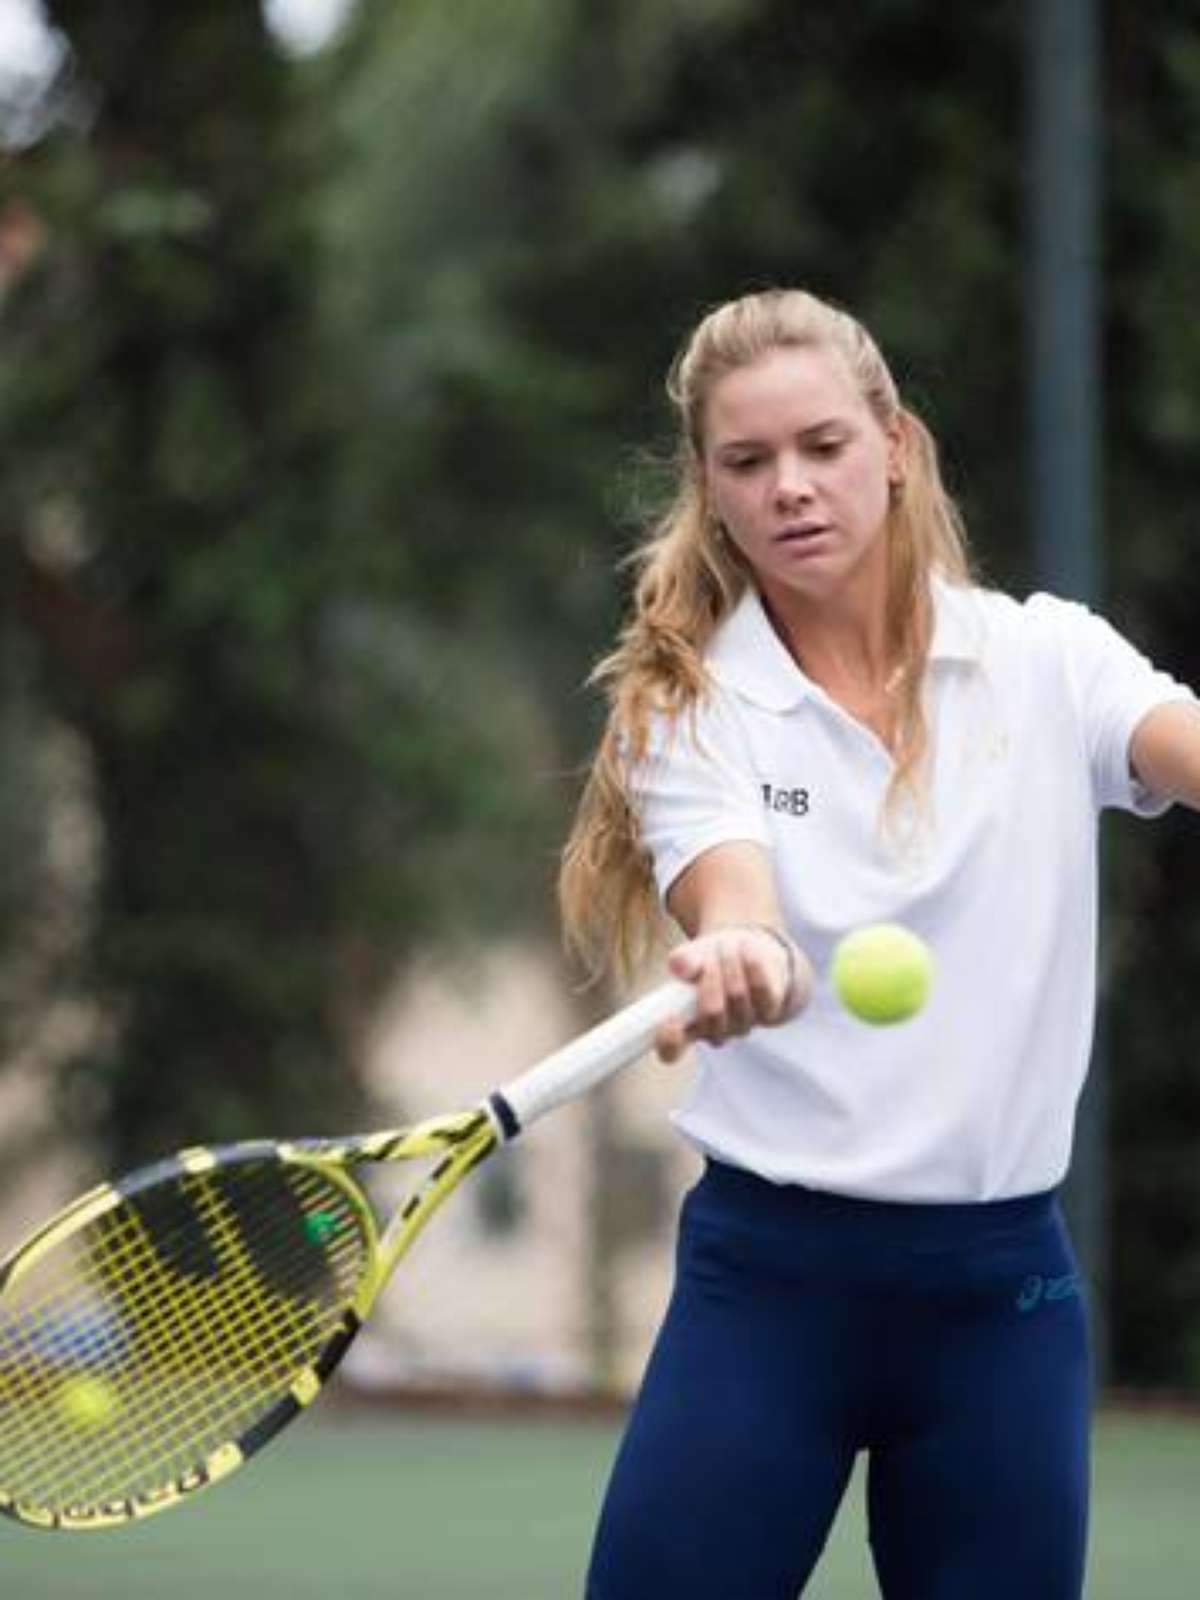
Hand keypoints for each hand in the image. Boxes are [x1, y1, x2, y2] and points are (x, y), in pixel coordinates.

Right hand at [653, 924, 811, 1062]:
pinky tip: (748, 952)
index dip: (669, 1042)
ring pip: (737, 998)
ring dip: (730, 968)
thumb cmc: (709, 961)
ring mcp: (742, 1026)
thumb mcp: (693, 956)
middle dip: (710, 980)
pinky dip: (753, 968)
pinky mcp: (767, 1012)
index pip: (671, 1051)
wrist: (746, 957)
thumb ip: (683, 961)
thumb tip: (679, 965)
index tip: (670, 1020)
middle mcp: (713, 1034)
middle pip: (712, 1014)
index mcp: (684, 1029)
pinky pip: (761, 991)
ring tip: (727, 948)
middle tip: (709, 958)